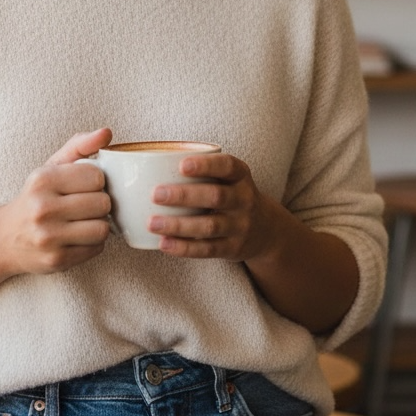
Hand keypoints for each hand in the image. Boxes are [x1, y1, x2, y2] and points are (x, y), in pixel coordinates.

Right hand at [0, 128, 112, 275]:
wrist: (5, 238)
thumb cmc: (36, 197)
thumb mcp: (52, 166)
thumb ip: (80, 145)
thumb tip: (107, 132)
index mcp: (42, 180)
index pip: (96, 176)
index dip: (96, 180)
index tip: (85, 185)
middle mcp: (42, 208)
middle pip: (102, 203)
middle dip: (99, 203)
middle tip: (85, 205)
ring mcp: (48, 237)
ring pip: (102, 228)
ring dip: (99, 224)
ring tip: (84, 221)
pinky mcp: (56, 261)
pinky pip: (96, 249)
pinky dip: (93, 243)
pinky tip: (77, 237)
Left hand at [147, 152, 276, 260]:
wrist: (266, 230)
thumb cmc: (232, 195)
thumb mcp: (229, 179)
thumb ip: (202, 172)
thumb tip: (150, 166)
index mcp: (241, 176)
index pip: (227, 166)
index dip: (206, 165)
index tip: (181, 165)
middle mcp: (244, 199)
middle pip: (215, 196)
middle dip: (184, 195)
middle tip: (156, 194)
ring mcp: (240, 226)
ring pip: (209, 226)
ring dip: (178, 225)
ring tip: (152, 223)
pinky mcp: (233, 248)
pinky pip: (207, 249)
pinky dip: (184, 248)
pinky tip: (163, 243)